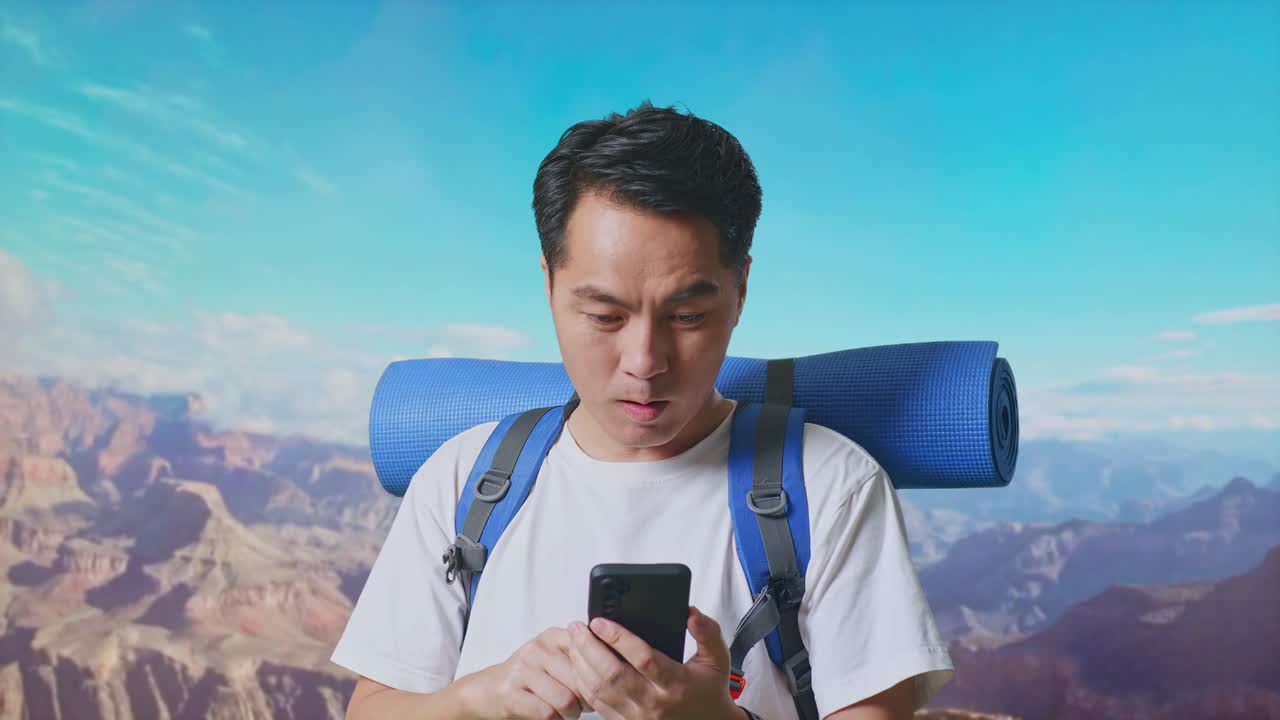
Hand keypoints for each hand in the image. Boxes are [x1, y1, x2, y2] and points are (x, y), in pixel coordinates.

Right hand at [461, 626, 593, 718]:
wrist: (486, 690)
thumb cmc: (526, 677)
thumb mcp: (552, 658)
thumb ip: (578, 656)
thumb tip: (612, 666)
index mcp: (552, 636)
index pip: (588, 651)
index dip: (600, 673)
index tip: (602, 684)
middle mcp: (537, 649)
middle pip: (581, 679)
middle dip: (588, 699)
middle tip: (584, 705)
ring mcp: (522, 669)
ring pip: (566, 699)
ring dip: (572, 713)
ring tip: (567, 712)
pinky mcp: (510, 692)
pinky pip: (547, 713)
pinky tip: (551, 716)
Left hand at [566, 605, 740, 719]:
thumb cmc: (710, 691)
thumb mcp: (717, 659)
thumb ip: (708, 632)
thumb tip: (690, 612)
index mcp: (676, 683)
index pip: (643, 658)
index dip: (618, 638)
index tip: (600, 621)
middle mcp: (654, 703)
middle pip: (612, 674)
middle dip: (590, 647)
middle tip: (578, 627)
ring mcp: (638, 717)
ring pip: (600, 690)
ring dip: (582, 664)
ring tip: (574, 641)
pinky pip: (598, 704)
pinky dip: (584, 683)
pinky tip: (579, 665)